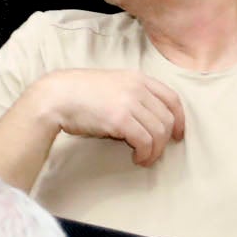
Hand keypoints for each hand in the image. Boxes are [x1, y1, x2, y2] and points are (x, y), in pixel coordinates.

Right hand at [29, 68, 188, 166]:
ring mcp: (129, 102)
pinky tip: (137, 158)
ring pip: (159, 132)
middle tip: (155, 151)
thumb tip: (149, 119)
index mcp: (137, 77)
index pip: (172, 98)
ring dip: (155, 151)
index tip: (178, 134)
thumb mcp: (112, 84)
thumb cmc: (79, 93)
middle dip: (165, 140)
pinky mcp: (120, 119)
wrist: (55, 96)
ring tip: (144, 158)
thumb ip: (132, 94)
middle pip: (168, 118)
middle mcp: (137, 87)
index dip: (180, 119)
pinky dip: (145, 154)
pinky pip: (145, 141)